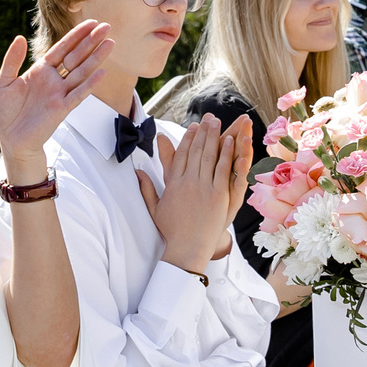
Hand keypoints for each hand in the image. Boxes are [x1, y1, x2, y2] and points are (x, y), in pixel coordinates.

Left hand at [0, 22, 111, 164]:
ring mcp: (59, 94)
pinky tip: (101, 73)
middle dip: (90, 42)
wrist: (9, 139)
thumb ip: (12, 60)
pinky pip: (78, 94)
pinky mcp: (61, 109)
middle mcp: (53, 80)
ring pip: (81, 72)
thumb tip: (19, 37)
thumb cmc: (5, 112)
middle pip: (76, 57)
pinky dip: (89, 84)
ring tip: (110, 44)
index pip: (62, 49)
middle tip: (106, 27)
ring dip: (95, 58)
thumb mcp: (3, 82)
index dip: (76, 36)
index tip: (90, 23)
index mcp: (40, 71)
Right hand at [138, 114, 250, 274]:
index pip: (181, 155)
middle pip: (196, 151)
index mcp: (174, 184)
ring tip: (219, 124)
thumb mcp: (155, 208)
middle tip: (209, 118)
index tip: (193, 128)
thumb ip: (146, 188)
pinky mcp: (218, 195)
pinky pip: (222, 169)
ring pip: (209, 156)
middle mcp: (188, 182)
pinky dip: (226, 154)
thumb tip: (136, 172)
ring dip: (214, 137)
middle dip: (203, 132)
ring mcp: (204, 188)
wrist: (187, 248)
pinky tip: (230, 142)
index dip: (188, 139)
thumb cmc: (172, 230)